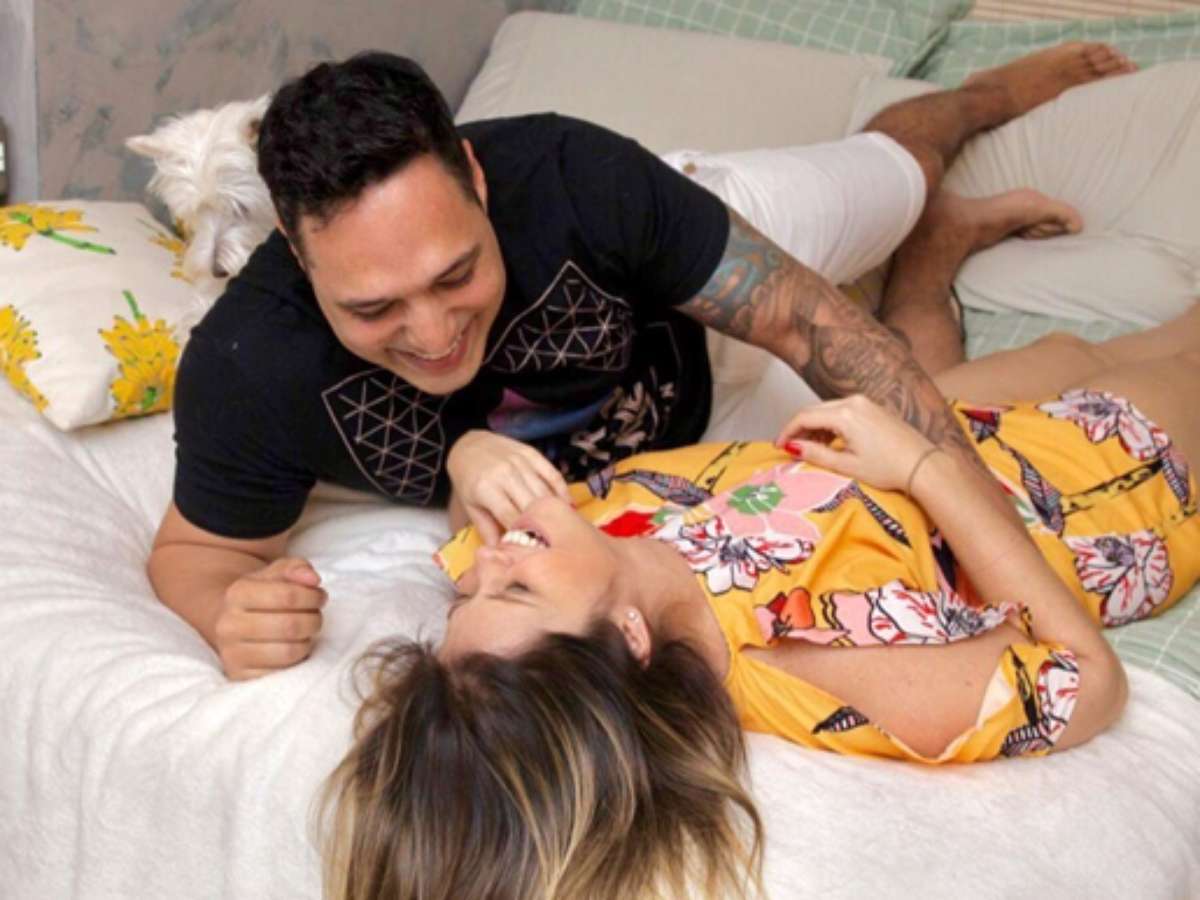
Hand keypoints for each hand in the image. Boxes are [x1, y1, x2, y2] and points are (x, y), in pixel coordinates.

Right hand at [213, 557, 325, 679]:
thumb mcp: (276, 573)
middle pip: (291, 626)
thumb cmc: (261, 596)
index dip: (313, 596)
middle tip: (315, 616)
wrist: (230, 622)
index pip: (288, 596)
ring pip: (289, 652)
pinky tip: (292, 649)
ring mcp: (231, 653)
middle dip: (314, 620)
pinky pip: (282, 674)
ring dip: (307, 642)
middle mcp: (228, 624)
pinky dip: (295, 662)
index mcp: (237, 593)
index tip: (320, 597)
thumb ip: (296, 567)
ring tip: (305, 633)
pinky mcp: (239, 676)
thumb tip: (312, 579)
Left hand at [447, 430, 569, 544]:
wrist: (469, 445)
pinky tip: (567, 505)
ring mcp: (520, 462)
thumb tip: (500, 553)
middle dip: (541, 525)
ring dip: (554, 510)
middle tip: (550, 543)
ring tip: (563, 527)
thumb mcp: (471, 505)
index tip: (532, 550)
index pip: (510, 517)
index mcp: (486, 488)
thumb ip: (486, 528)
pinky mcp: (532, 454)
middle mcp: (505, 474)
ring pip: (544, 491)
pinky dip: (562, 490)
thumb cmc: (469, 479)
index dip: (522, 535)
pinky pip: (552, 474)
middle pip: (530, 505)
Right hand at [774, 394, 934, 491]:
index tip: (779, 445)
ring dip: (815, 426)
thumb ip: (816, 454)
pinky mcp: (874, 407)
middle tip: (791, 448)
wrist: (923, 464)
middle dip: (799, 428)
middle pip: (814, 410)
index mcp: (845, 415)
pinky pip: (843, 410)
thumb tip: (792, 447)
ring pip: (828, 410)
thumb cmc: (889, 468)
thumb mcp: (847, 465)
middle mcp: (854, 402)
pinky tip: (831, 441)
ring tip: (812, 448)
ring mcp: (865, 402)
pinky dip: (831, 423)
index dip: (787, 431)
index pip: (804, 416)